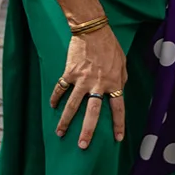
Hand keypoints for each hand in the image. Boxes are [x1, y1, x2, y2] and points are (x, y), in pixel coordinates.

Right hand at [50, 24, 126, 149]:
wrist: (92, 29)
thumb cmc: (110, 45)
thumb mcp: (122, 63)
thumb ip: (120, 80)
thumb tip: (118, 91)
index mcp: (114, 82)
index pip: (118, 108)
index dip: (118, 124)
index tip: (117, 138)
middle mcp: (98, 84)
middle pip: (93, 113)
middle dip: (87, 131)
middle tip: (82, 145)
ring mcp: (82, 79)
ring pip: (73, 105)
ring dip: (65, 121)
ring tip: (60, 133)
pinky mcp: (70, 72)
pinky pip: (61, 88)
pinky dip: (55, 98)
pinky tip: (52, 106)